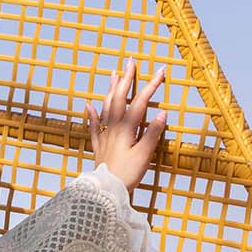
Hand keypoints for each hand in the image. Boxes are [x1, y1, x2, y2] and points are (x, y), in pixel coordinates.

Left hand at [86, 56, 166, 192]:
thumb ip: (153, 134)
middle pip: (119, 98)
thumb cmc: (127, 174)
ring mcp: (104, 136)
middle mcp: (113, 128)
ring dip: (110, 89)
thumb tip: (162, 114)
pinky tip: (88, 104)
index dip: (151, 86)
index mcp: (126, 129)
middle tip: (130, 61)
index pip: (140, 102)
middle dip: (126, 78)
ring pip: (106, 107)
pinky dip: (91, 114)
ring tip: (113, 74)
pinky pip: (93, 126)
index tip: (161, 71)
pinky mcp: (98, 146)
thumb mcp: (144, 155)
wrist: (106, 191)